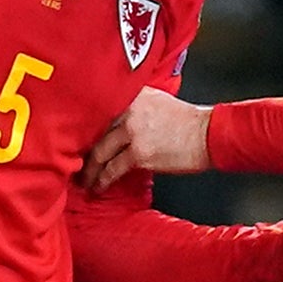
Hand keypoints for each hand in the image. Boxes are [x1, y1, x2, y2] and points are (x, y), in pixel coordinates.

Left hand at [83, 86, 210, 192]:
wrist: (208, 134)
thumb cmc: (186, 120)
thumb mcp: (156, 100)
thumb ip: (133, 105)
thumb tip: (112, 121)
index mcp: (132, 94)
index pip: (98, 109)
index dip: (82, 128)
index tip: (74, 139)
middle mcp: (129, 109)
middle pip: (94, 132)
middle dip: (82, 151)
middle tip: (75, 163)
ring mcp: (133, 131)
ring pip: (100, 153)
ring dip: (90, 170)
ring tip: (85, 180)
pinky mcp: (140, 153)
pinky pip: (113, 169)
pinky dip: (103, 180)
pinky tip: (99, 186)